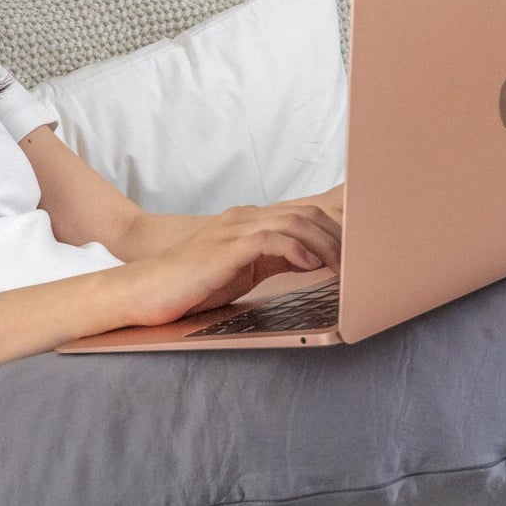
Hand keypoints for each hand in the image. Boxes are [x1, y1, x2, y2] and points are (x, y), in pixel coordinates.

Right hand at [102, 196, 342, 328]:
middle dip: (340, 237)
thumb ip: (272, 260)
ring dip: (326, 245)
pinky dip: (298, 249)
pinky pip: (272, 238)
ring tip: (344, 268)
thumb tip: (311, 263)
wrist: (144, 290)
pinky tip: (312, 267)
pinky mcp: (226, 247)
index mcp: (249, 223)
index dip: (335, 230)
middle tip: (361, 263)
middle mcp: (245, 218)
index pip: (303, 215)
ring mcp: (235, 230)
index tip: (358, 252)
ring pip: (296, 223)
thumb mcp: (241, 270)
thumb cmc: (190, 285)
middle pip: (307, 214)